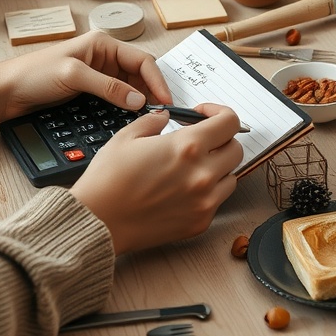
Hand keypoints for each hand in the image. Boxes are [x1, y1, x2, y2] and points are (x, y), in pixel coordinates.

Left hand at [0, 31, 171, 126]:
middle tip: (162, 114)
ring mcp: (98, 76)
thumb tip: (139, 100)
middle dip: (152, 92)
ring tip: (149, 119)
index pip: (142, 60)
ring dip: (140, 102)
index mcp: (103, 44)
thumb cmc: (33, 75)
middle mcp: (104, 58)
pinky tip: (130, 119)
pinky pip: (117, 99)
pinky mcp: (91, 92)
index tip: (166, 101)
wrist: (5, 92)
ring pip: (131, 88)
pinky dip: (126, 108)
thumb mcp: (74, 77)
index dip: (157, 81)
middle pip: (140, 74)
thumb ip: (108, 87)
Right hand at [72, 104, 243, 253]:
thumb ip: (154, 121)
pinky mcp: (201, 222)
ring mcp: (205, 201)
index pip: (230, 122)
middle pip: (236, 148)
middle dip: (221, 140)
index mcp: (188, 147)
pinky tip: (186, 188)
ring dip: (219, 167)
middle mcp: (203, 174)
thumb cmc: (108, 181)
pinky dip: (209, 191)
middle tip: (201, 141)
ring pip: (232, 176)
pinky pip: (218, 201)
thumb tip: (166, 117)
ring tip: (194, 167)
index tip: (206, 115)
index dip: (220, 113)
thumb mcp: (127, 137)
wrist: (99, 222)